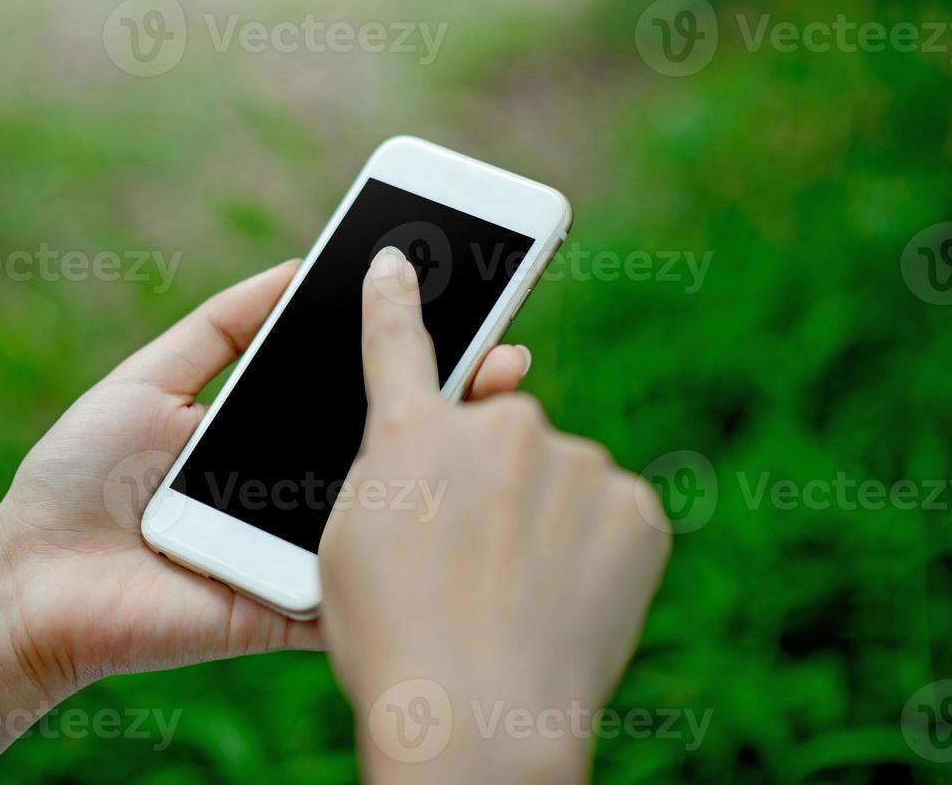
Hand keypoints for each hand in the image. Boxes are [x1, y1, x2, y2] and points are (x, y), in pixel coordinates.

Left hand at [0, 259, 533, 695]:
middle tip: (508, 360)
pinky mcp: (289, 606)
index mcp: (265, 439)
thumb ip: (219, 328)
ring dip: (445, 469)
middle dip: (448, 405)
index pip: (348, 391)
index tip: (461, 308)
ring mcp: (296, 551)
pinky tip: (459, 503)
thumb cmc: (75, 479)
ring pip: (386, 512)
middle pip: (380, 446)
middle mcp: (289, 493)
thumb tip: (295, 267)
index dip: (402, 356)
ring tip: (496, 417)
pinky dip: (409, 553)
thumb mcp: (146, 380)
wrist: (29, 584)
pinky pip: (358, 583)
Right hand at [319, 248, 670, 783]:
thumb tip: (425, 443)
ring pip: (558, 476)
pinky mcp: (635, 508)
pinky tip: (564, 599)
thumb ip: (384, 469)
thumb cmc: (391, 640)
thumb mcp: (345, 543)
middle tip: (473, 555)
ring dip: (543, 515)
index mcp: (411, 433)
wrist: (480, 719)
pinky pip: (609, 511)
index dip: (394, 298)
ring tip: (517, 595)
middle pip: (499, 430)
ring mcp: (574, 464)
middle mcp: (496, 428)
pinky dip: (593, 546)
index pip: (397, 343)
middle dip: (490, 474)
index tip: (398, 261)